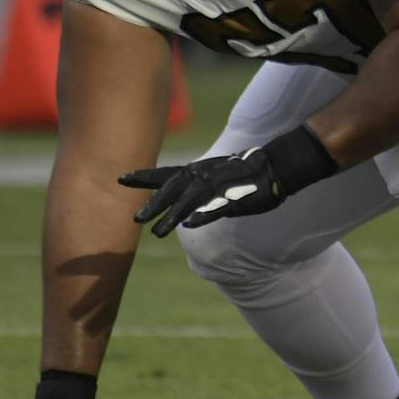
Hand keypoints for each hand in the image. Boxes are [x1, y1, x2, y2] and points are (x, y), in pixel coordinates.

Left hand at [121, 125, 336, 235]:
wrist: (276, 167)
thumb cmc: (248, 174)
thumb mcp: (218, 178)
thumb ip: (199, 192)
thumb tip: (184, 211)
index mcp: (199, 171)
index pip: (166, 174)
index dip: (144, 177)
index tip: (122, 179)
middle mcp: (204, 176)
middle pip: (173, 189)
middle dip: (154, 204)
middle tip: (137, 218)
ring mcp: (218, 186)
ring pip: (190, 201)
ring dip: (172, 216)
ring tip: (158, 231)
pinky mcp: (234, 197)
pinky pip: (215, 207)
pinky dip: (202, 215)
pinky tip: (189, 224)